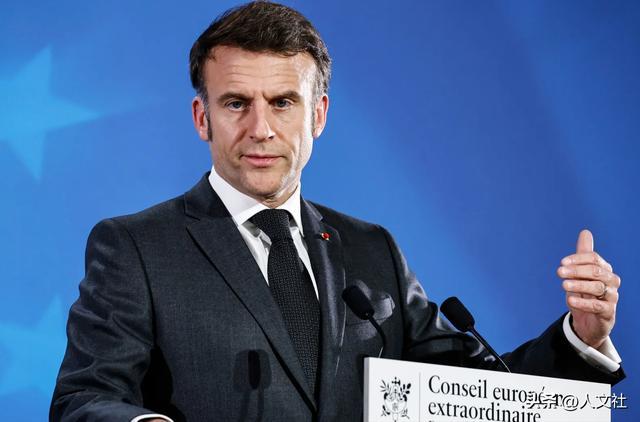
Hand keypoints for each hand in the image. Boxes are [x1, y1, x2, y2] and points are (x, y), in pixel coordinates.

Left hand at [557, 230, 620, 348]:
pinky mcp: (608, 312)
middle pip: (596, 271)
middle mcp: (611, 281)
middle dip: (576, 270)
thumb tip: (585, 232)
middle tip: (559, 272)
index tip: (562, 262)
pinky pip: (598, 306)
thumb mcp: (581, 274)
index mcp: (604, 269)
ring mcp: (612, 297)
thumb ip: (583, 254)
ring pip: (597, 287)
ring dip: (579, 285)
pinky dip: (583, 302)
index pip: (594, 259)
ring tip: (564, 285)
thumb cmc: (585, 294)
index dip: (578, 259)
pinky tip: (570, 300)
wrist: (588, 321)